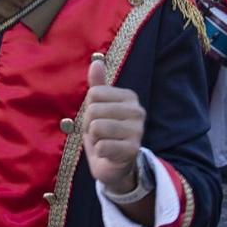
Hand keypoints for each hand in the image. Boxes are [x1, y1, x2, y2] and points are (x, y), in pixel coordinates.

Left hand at [81, 56, 145, 191]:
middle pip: (93, 110)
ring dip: (94, 139)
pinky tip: (109, 153)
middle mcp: (137, 111)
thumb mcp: (99, 107)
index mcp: (129, 97)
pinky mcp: (132, 150)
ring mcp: (137, 131)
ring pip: (97, 127)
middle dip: (89, 125)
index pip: (94, 93)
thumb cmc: (105, 133)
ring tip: (104, 142)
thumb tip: (96, 61)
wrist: (115, 165)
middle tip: (100, 134)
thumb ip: (98, 85)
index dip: (88, 109)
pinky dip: (100, 152)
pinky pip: (101, 146)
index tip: (98, 118)